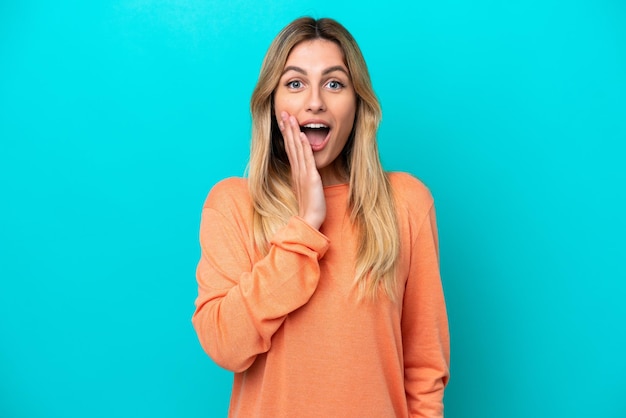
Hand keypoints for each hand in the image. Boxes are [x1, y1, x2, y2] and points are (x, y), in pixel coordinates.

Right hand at [278, 111, 325, 229]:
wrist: (309, 220)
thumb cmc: (309, 207)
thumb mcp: (305, 188)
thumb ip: (303, 178)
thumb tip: (303, 171)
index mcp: (295, 172)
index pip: (290, 149)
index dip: (287, 134)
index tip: (284, 122)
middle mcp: (297, 170)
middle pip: (291, 145)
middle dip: (287, 128)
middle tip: (283, 113)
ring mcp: (303, 173)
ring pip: (297, 148)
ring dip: (293, 132)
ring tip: (290, 118)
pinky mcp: (310, 178)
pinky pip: (306, 159)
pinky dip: (304, 146)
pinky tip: (302, 135)